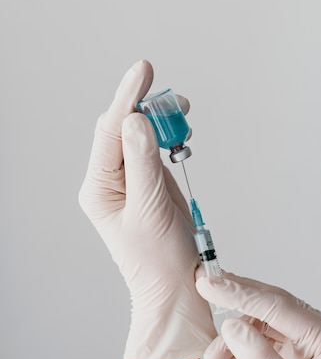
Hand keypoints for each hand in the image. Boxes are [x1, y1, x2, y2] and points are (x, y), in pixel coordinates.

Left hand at [79, 60, 215, 358]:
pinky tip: (182, 137)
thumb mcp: (151, 210)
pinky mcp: (152, 185)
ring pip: (141, 136)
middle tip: (176, 103)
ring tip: (183, 118)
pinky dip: (169, 138)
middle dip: (147, 108)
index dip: (127, 99)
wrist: (178, 288)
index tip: (144, 70)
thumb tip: (136, 120)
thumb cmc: (160, 260)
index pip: (110, 132)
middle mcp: (111, 181)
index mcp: (100, 188)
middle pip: (123, 129)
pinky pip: (156, 149)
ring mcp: (132, 181)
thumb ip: (144, 163)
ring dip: (161, 122)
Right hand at [196, 272, 320, 358]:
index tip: (209, 283)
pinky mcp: (302, 354)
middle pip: (272, 306)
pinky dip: (247, 347)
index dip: (240, 293)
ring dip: (237, 335)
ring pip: (267, 325)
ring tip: (213, 356)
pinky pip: (269, 340)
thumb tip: (231, 326)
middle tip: (203, 288)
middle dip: (236, 299)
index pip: (278, 306)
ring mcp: (312, 343)